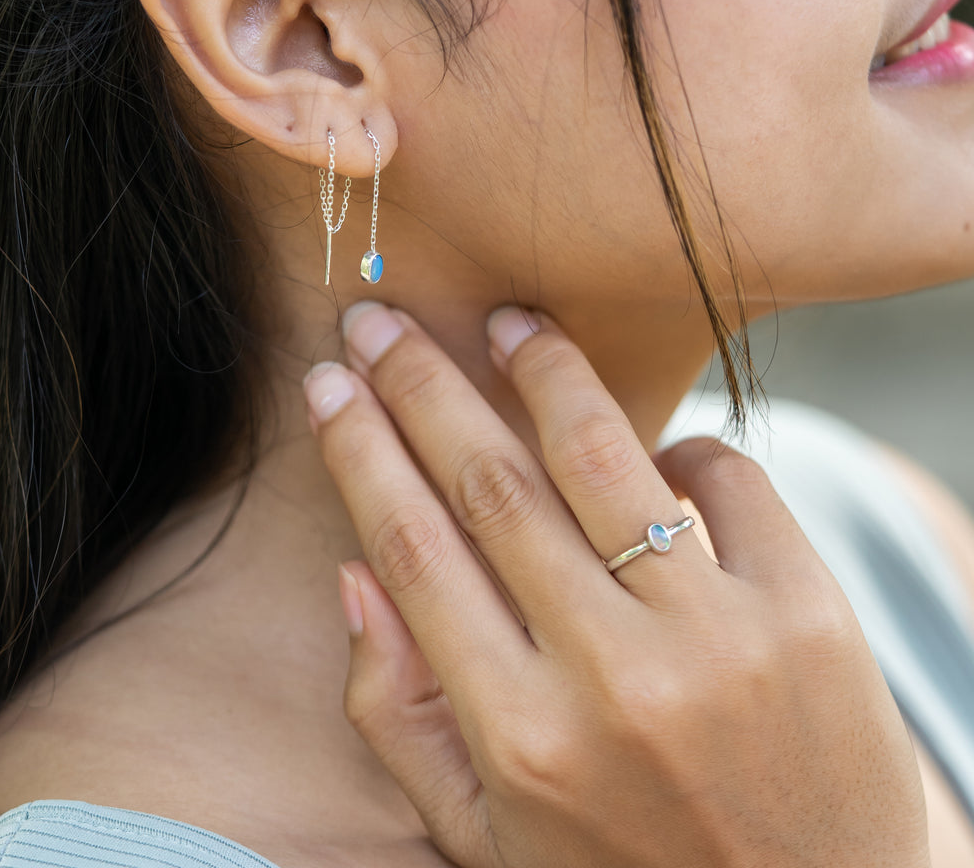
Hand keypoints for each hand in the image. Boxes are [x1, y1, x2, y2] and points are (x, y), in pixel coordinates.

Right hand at [304, 302, 928, 867]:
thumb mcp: (487, 838)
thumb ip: (402, 717)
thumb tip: (355, 571)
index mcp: (519, 736)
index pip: (414, 550)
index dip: (360, 450)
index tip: (328, 382)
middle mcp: (612, 680)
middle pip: (491, 483)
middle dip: (421, 384)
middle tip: (382, 319)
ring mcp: (716, 640)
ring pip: (601, 454)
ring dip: (542, 369)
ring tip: (508, 321)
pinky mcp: (806, 613)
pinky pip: (725, 475)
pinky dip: (679, 444)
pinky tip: (649, 446)